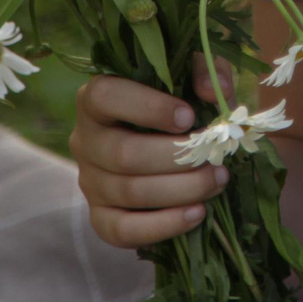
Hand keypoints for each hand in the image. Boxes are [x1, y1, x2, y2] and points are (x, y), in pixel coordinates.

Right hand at [72, 55, 235, 248]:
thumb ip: (205, 71)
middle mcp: (85, 140)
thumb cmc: (177, 102)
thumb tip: (216, 94)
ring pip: (129, 192)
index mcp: (96, 99)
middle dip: (177, 159)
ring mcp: (89, 182)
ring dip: (180, 190)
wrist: (165, 147)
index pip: (106, 97)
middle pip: (123, 154)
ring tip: (217, 181)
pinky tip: (197, 213)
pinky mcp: (100, 217)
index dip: (148, 108)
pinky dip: (163, 225)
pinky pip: (123, 231)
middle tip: (216, 158)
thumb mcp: (191, 73)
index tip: (189, 116)